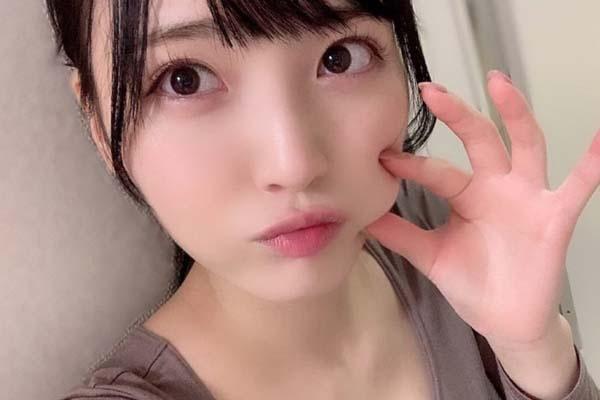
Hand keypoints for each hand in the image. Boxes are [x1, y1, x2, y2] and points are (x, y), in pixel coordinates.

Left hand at [365, 70, 599, 348]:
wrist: (504, 320)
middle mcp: (496, 187)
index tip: (381, 156)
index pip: (437, 170)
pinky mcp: (555, 217)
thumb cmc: (471, 282)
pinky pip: (579, 185)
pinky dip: (593, 162)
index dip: (410, 164)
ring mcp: (527, 197)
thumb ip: (400, 234)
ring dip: (515, 114)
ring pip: (525, 145)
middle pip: (479, 140)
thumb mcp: (430, 255)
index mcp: (466, 195)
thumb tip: (361, 216)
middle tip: (430, 91)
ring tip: (498, 82)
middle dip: (458, 114)